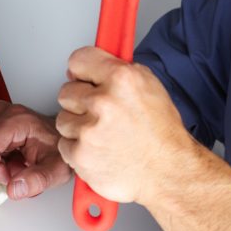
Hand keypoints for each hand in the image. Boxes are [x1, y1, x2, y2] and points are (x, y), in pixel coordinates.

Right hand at [0, 100, 71, 198]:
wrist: (68, 141)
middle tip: (14, 171)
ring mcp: (3, 116)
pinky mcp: (0, 123)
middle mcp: (9, 114)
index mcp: (19, 121)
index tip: (8, 177)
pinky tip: (12, 160)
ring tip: (16, 164)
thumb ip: (36, 181)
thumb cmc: (63, 151)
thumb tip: (15, 188)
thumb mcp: (56, 170)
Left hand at [56, 46, 188, 205]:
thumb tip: (93, 67)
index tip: (84, 78)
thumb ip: (119, 72)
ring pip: (63, 120)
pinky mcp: (81, 155)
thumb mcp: (150, 87)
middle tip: (100, 113)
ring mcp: (90, 130)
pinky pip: (64, 145)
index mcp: (122, 78)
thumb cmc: (162, 133)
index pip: (79, 60)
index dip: (82, 71)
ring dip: (78, 127)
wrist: (168, 171)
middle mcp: (104, 101)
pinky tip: (99, 150)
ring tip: (102, 134)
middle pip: (66, 92)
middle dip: (80, 102)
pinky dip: (78, 149)